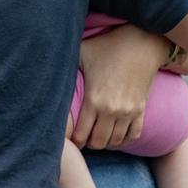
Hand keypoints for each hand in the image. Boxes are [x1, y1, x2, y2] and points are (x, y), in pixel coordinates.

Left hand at [72, 25, 167, 148]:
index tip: (70, 138)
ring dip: (106, 142)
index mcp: (93, 99)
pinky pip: (133, 135)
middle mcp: (111, 110)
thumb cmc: (108, 46)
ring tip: (98, 136)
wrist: (140, 44)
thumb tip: (46, 65)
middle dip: (89, 143)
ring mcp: (128, 112)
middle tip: (83, 138)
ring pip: (115, 141)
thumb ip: (65, 63)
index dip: (74, 140)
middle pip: (98, 142)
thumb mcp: (81, 52)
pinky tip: (116, 135)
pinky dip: (124, 139)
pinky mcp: (140, 110)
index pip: (81, 134)